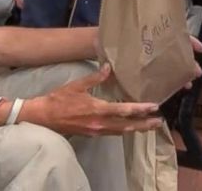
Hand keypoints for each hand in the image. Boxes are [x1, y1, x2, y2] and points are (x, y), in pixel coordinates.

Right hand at [25, 64, 161, 136]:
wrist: (43, 117)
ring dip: (136, 129)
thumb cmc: (58, 99)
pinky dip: (123, 130)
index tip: (154, 107)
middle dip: (144, 124)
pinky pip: (112, 133)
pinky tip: (129, 127)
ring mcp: (96, 131)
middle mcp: (99, 123)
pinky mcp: (92, 134)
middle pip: (127, 126)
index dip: (140, 109)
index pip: (124, 110)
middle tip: (159, 122)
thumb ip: (95, 78)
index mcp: (97, 109)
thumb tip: (109, 67)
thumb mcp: (77, 85)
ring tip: (149, 126)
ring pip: (121, 132)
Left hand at [92, 33, 201, 88]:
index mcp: (147, 33)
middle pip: (174, 50)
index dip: (187, 40)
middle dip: (187, 61)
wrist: (95, 41)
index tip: (199, 48)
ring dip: (180, 72)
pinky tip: (172, 89)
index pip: (171, 33)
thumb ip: (115, 49)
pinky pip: (159, 72)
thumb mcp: (111, 41)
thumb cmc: (106, 37)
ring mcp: (149, 54)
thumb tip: (113, 63)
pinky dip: (167, 79)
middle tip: (196, 72)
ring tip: (187, 84)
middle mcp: (152, 43)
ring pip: (170, 61)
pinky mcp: (143, 65)